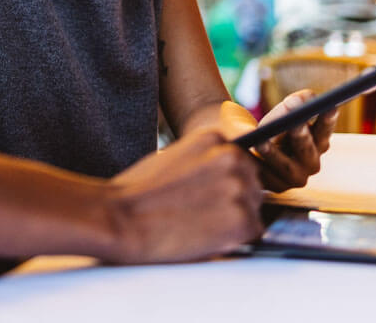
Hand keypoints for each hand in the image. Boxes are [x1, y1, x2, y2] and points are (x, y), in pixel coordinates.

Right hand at [105, 127, 262, 263]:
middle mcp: (232, 157)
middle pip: (252, 183)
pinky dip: (235, 239)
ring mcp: (239, 187)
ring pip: (254, 208)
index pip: (240, 160)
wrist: (121, 217)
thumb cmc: (138, 191)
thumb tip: (225, 179)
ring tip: (200, 225)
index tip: (208, 195)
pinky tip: (207, 236)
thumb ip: (205, 161)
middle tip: (203, 214)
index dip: (226, 182)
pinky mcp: (242, 220)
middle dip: (235, 200)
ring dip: (235, 220)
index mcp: (214, 136)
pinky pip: (253, 232)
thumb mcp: (174, 156)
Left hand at [248, 90, 335, 191]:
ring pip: (285, 166)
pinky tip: (243, 155)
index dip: (328, 118)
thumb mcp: (285, 109)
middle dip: (300, 134)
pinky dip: (254, 165)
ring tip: (260, 142)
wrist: (250, 145)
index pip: (325, 128)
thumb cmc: (273, 124)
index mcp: (319, 141)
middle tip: (294, 123)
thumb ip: (297, 101)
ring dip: (273, 154)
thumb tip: (297, 102)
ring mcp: (295, 177)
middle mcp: (311, 163)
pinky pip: (265, 176)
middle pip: (306, 149)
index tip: (328, 106)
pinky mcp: (275, 186)